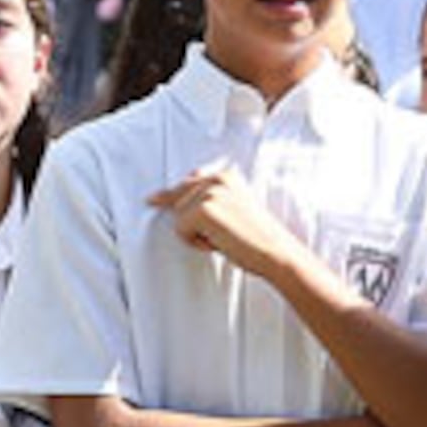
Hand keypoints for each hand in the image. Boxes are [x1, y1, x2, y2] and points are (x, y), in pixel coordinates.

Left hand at [148, 166, 307, 280]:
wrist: (275, 251)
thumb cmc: (256, 237)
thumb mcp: (234, 209)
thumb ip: (211, 199)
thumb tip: (181, 202)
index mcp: (226, 175)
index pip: (188, 182)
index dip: (169, 195)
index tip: (151, 199)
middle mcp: (217, 178)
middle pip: (178, 200)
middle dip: (192, 223)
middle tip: (222, 234)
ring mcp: (210, 192)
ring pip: (178, 217)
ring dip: (196, 234)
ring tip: (224, 238)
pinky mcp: (203, 208)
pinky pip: (180, 230)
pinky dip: (195, 242)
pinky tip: (218, 242)